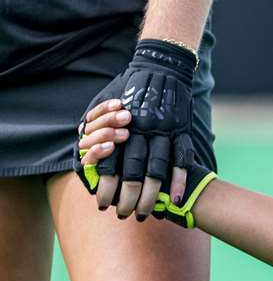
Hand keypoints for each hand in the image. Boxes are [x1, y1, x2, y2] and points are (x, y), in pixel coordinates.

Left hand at [77, 39, 197, 219]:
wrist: (161, 66)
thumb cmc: (127, 87)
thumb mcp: (104, 100)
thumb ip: (94, 124)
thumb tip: (82, 149)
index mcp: (121, 124)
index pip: (111, 162)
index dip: (107, 186)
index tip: (103, 204)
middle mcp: (142, 129)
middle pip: (134, 171)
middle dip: (129, 197)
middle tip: (124, 214)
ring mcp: (164, 130)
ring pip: (158, 169)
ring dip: (154, 195)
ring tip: (148, 213)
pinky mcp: (182, 129)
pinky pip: (182, 158)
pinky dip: (180, 180)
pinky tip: (177, 199)